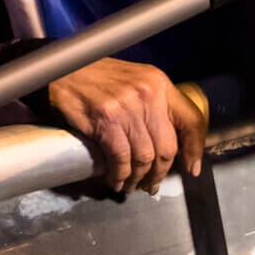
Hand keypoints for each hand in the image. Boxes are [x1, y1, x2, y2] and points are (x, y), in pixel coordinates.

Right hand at [44, 58, 205, 193]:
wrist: (59, 69)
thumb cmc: (94, 75)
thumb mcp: (133, 80)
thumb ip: (152, 104)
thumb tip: (166, 140)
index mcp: (158, 83)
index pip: (191, 120)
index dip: (195, 149)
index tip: (191, 168)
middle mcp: (148, 94)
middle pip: (167, 147)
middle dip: (161, 173)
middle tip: (152, 185)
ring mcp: (127, 108)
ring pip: (144, 157)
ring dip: (138, 178)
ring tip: (131, 185)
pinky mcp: (106, 121)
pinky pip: (120, 158)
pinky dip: (119, 175)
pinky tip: (115, 180)